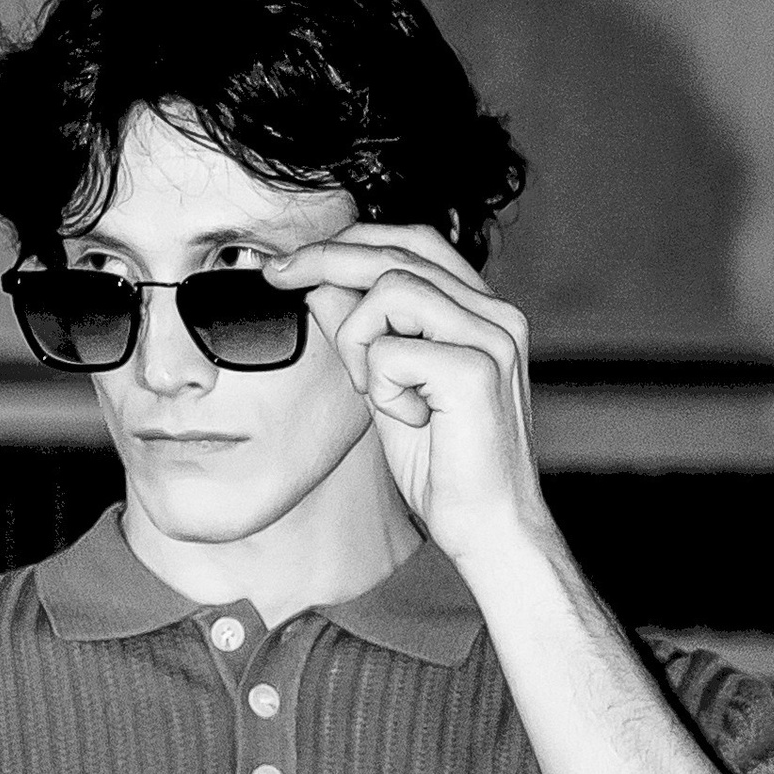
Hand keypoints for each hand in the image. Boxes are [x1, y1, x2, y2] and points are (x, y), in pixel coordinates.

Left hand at [265, 223, 550, 568]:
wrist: (491, 531)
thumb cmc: (447, 471)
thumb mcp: (389, 390)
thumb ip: (363, 336)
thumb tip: (320, 285)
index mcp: (482, 313)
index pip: (414, 242)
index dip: (350, 242)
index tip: (293, 264)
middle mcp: (495, 315)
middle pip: (397, 250)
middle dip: (325, 258)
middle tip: (277, 277)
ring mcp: (491, 338)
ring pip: (389, 290)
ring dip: (358, 342)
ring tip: (379, 393)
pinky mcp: (476, 369)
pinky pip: (391, 349)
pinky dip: (382, 387)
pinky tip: (410, 419)